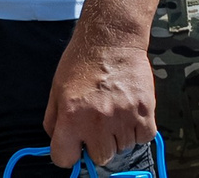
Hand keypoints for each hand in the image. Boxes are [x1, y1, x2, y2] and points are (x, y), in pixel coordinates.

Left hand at [43, 30, 155, 168]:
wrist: (112, 39)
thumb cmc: (82, 62)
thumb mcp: (56, 90)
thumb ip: (54, 122)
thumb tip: (59, 143)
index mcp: (71, 117)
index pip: (64, 159)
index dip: (69, 152)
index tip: (75, 144)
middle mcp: (97, 122)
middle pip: (100, 157)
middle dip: (97, 144)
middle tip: (99, 123)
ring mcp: (123, 117)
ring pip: (123, 148)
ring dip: (119, 135)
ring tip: (115, 111)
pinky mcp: (145, 110)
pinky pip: (143, 137)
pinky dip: (139, 130)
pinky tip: (130, 113)